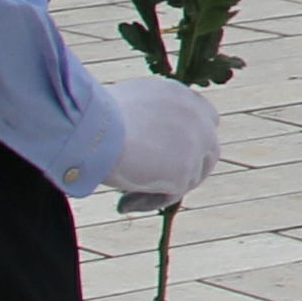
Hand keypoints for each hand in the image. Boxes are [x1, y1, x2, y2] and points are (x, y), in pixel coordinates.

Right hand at [99, 76, 221, 211]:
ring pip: (191, 177)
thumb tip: (141, 137)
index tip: (165, 158)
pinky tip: (122, 203)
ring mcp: (196, 145)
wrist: (94, 130)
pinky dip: (149, 201)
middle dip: (186, 170)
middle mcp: (198, 117)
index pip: (206, 120)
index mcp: (183, 96)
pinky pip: (172, 195)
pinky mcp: (186, 171)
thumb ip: (148, 117)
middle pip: (208, 152)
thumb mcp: (128, 106)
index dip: (190, 141)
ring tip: (124, 198)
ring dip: (162, 189)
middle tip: (154, 184)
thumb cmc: (94, 117)